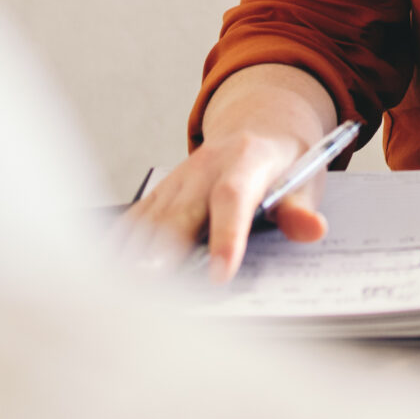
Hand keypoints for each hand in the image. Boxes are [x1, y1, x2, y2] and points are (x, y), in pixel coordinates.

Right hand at [123, 65, 337, 279]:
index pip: (233, 199)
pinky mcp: (161, 192)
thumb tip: (313, 229)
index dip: (226, 237)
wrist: (259, 123)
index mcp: (246, 161)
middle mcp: (204, 169)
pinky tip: (106, 273)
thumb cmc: (284, 161)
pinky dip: (120, 246)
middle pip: (179, 214)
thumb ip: (301, 209)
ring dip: (135, 256)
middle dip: (163, 253)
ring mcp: (179, 180)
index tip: (221, 275)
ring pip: (151, 219)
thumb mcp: (306, 179)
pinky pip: (137, 220)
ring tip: (122, 295)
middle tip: (151, 292)